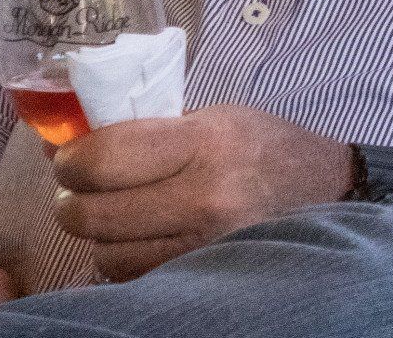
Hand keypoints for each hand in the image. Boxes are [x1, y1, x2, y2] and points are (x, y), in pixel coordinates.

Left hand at [51, 105, 352, 280]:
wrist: (326, 191)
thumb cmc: (266, 146)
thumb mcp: (215, 117)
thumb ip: (147, 127)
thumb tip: (66, 139)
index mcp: (206, 145)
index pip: (104, 159)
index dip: (71, 159)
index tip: (68, 155)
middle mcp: (204, 199)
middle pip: (92, 214)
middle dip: (72, 200)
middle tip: (81, 188)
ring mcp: (203, 244)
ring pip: (107, 254)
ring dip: (100, 235)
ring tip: (116, 214)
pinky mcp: (203, 273)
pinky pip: (135, 275)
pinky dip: (126, 256)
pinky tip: (141, 236)